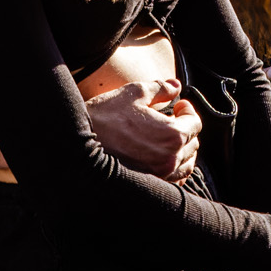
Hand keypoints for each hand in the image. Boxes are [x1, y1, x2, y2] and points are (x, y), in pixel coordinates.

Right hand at [85, 78, 201, 182]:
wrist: (76, 145)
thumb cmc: (104, 118)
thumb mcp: (134, 93)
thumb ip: (161, 88)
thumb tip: (176, 86)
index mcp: (171, 134)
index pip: (195, 123)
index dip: (188, 110)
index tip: (179, 104)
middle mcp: (169, 158)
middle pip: (193, 143)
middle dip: (185, 128)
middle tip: (171, 118)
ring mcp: (159, 174)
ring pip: (186, 163)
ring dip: (181, 148)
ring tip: (167, 137)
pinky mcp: (148, 184)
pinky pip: (174, 179)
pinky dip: (173, 167)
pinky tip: (160, 156)